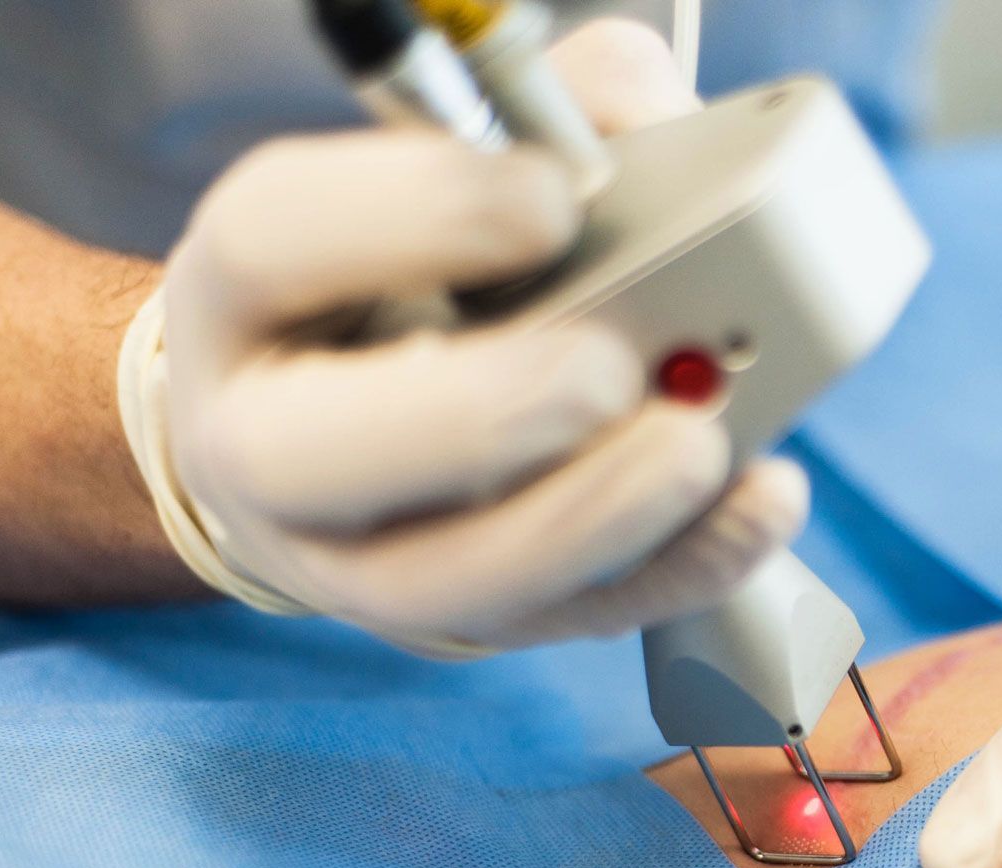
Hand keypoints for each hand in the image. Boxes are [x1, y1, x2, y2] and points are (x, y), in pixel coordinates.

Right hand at [122, 20, 806, 653]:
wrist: (351, 425)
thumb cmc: (415, 272)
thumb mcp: (449, 168)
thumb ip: (545, 116)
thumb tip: (653, 129)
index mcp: (246, 290)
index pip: (273, 244)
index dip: (415, 214)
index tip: (552, 197)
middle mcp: (264, 441)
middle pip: (305, 455)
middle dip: (478, 412)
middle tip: (608, 367)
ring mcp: (357, 558)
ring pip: (443, 578)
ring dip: (589, 517)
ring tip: (700, 448)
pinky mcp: (474, 617)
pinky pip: (570, 617)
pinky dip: (679, 566)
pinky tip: (755, 503)